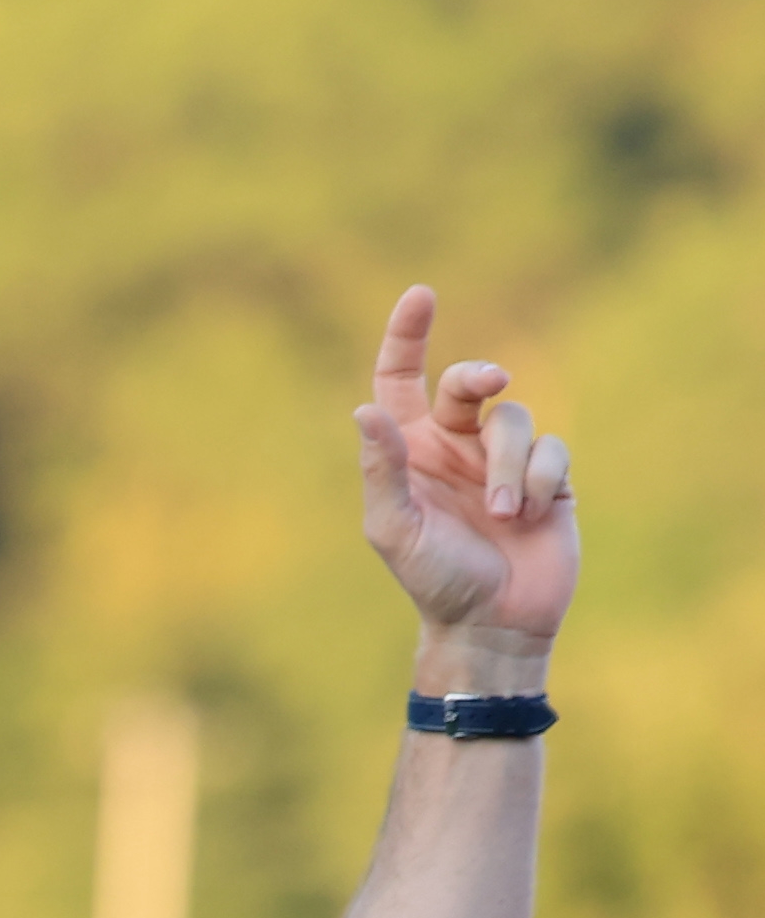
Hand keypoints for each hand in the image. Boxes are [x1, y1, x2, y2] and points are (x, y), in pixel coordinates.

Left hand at [352, 287, 580, 678]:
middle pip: (468, 383)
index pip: (401, 380)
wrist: (492, 622)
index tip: (420, 295)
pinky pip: (551, 449)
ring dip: (510, 467)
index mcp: (410, 451)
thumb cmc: (433, 579)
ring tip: (504, 515)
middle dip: (479, 374)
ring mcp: (502, 459)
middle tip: (491, 381)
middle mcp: (454, 446)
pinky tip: (530, 516)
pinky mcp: (548, 476)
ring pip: (514, 420)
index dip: (407, 336)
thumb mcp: (394, 528)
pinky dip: (539, 479)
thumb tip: (365, 411)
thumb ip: (382, 469)